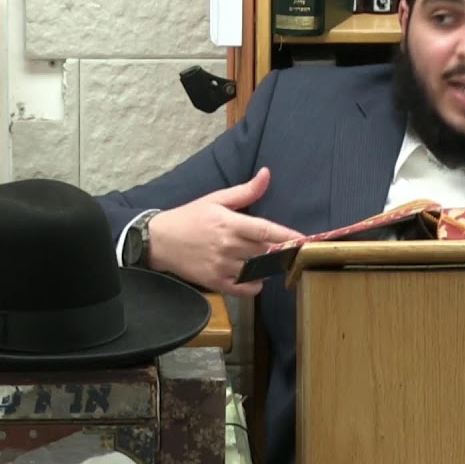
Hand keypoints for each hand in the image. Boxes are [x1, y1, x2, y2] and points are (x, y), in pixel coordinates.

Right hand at [147, 167, 302, 296]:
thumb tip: (266, 174)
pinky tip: (255, 276)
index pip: (266, 230)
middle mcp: (227, 246)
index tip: (305, 239)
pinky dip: (254, 285)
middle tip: (291, 250)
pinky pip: (244, 289)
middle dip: (280, 251)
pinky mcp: (215, 282)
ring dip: (267, 267)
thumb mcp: (217, 199)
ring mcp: (221, 266)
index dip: (287, 235)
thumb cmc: (191, 217)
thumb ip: (246, 191)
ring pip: (257, 270)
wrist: (159, 240)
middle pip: (265, 251)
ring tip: (269, 260)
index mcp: (230, 223)